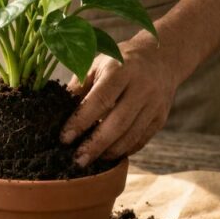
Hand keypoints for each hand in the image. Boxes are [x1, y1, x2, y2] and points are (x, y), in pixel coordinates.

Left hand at [60, 34, 175, 166]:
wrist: (160, 57)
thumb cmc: (120, 63)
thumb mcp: (97, 65)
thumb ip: (79, 87)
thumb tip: (58, 113)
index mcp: (121, 70)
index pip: (100, 99)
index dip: (81, 121)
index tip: (64, 138)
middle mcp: (141, 87)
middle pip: (118, 123)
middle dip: (95, 145)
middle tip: (77, 161)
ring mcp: (154, 104)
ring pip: (131, 136)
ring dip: (109, 152)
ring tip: (91, 160)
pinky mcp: (161, 118)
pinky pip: (141, 140)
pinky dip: (124, 150)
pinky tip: (109, 154)